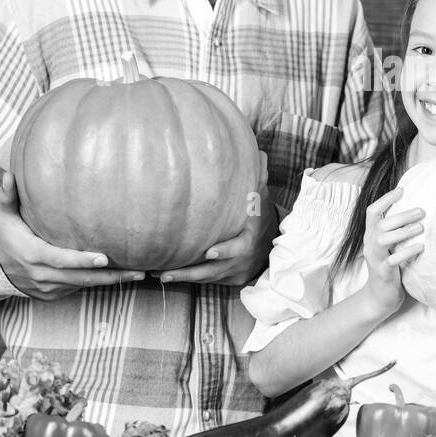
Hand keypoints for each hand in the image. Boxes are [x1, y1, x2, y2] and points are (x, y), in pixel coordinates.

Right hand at [0, 171, 144, 300]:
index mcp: (33, 254)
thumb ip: (8, 196)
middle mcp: (42, 275)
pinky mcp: (53, 295)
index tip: (104, 258)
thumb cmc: (5, 235)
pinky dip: (97, 283)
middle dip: (110, 276)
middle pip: (80, 278)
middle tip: (138, 271)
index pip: (61, 259)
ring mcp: (48, 288)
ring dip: (109, 282)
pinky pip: (77, 289)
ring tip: (138, 274)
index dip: (82, 261)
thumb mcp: (3, 216)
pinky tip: (121, 276)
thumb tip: (10, 173)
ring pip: (83, 286)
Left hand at [159, 151, 277, 286]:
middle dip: (194, 271)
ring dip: (184, 277)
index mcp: (250, 237)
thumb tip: (259, 154)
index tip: (208, 252)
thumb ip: (258, 177)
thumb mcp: (262, 198)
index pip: (240, 245)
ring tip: (160, 275)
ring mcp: (236, 271)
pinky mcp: (230, 280)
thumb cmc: (260, 216)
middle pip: (217, 269)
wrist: (275, 246)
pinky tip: (165, 276)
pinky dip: (189, 280)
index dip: (225, 250)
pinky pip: (208, 282)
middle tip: (168, 271)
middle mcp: (243, 258)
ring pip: (208, 278)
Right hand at [358, 187, 424, 320]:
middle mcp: (370, 244)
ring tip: (421, 227)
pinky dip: (406, 252)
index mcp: (370, 235)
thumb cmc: (389, 266)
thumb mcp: (388, 246)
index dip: (385, 199)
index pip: (372, 212)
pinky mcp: (383, 273)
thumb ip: (395, 230)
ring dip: (403, 232)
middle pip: (381, 224)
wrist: (379, 297)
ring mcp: (375, 259)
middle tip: (422, 211)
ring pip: (383, 240)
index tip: (402, 190)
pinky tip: (420, 247)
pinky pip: (393, 260)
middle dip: (401, 215)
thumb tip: (414, 210)